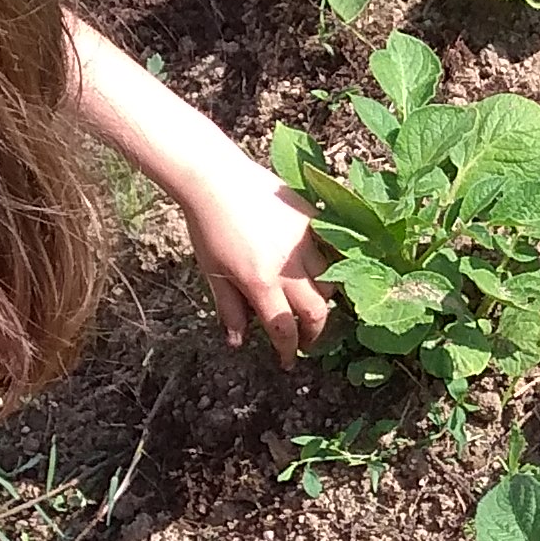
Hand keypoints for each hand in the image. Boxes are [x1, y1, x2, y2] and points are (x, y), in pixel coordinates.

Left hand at [177, 154, 331, 359]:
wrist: (215, 179)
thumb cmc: (207, 227)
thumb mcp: (212, 273)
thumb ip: (229, 309)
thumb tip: (239, 342)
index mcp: (260, 283)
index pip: (284, 329)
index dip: (288, 351)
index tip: (288, 361)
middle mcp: (288, 267)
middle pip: (316, 312)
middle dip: (314, 333)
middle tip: (307, 340)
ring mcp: (304, 242)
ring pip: (329, 282)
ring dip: (322, 299)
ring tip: (311, 303)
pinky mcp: (312, 219)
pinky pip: (331, 250)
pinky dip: (331, 265)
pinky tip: (322, 271)